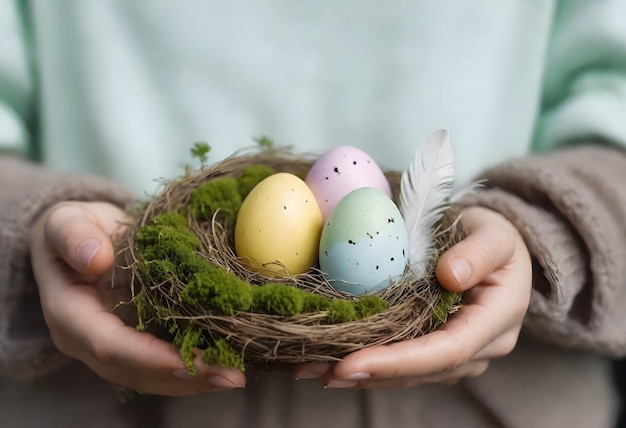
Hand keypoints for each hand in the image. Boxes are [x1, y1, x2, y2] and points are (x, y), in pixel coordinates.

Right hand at [30, 201, 245, 395]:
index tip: (189, 361)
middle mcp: (86, 341)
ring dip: (193, 381)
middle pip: (134, 371)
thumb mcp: (66, 221)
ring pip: (150, 377)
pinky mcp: (131, 343)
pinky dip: (192, 370)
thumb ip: (74, 235)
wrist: (77, 238)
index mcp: (68, 314)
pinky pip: (160, 365)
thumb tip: (96, 258)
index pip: (109, 345)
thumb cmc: (73, 228)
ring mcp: (108, 347)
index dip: (150, 356)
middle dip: (183, 377)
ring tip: (234, 377)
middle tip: (231, 377)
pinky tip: (224, 365)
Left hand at [293, 206, 531, 387]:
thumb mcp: (496, 234)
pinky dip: (369, 363)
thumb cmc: (496, 237)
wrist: (496, 250)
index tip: (351, 363)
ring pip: (408, 375)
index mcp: (496, 321)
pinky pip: (403, 364)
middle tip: (318, 369)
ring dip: (361, 375)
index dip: (399, 361)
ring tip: (314, 369)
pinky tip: (333, 359)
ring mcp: (459, 355)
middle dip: (369, 373)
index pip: (447, 350)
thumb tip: (450, 275)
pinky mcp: (438, 351)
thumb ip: (479, 252)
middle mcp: (480, 348)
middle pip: (421, 371)